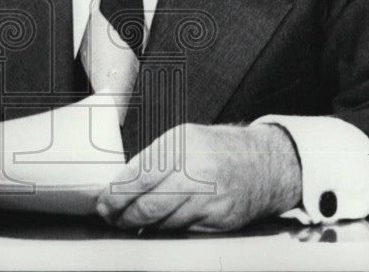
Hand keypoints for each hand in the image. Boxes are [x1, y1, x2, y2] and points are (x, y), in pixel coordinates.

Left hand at [95, 123, 301, 231]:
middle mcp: (195, 169)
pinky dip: (168, 229)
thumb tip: (121, 185)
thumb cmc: (218, 150)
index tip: (103, 203)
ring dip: (144, 225)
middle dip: (123, 216)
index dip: (116, 194)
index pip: (137, 175)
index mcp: (180, 144)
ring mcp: (209, 196)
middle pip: (147, 204)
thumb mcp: (185, 139)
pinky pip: (183, 230)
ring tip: (134, 221)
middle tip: (113, 218)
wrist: (264, 163)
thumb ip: (156, 159)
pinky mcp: (219, 218)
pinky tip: (161, 224)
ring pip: (163, 222)